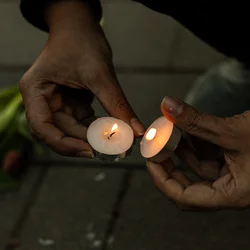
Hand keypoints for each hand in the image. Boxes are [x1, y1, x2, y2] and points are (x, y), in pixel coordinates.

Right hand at [19, 1, 143, 156]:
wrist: (80, 27)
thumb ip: (117, 105)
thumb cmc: (81, 42)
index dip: (64, 143)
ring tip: (114, 143)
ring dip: (92, 137)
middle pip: (58, 132)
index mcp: (35, 91)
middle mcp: (41, 100)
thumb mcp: (100, 74)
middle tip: (110, 150)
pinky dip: (95, 128)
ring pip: (71, 130)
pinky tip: (110, 130)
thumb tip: (137, 131)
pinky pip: (81, 123)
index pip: (42, 127)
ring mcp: (55, 103)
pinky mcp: (69, 104)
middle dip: (84, 142)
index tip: (90, 150)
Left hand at [147, 96, 249, 209]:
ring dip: (182, 146)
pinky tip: (186, 126)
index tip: (150, 160)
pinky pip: (208, 153)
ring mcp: (233, 172)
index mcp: (233, 193)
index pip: (186, 198)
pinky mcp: (234, 158)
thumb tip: (167, 105)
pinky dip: (196, 141)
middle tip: (156, 144)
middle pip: (189, 182)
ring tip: (169, 128)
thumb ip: (197, 120)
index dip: (163, 181)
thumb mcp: (233, 131)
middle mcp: (231, 186)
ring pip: (198, 164)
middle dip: (170, 162)